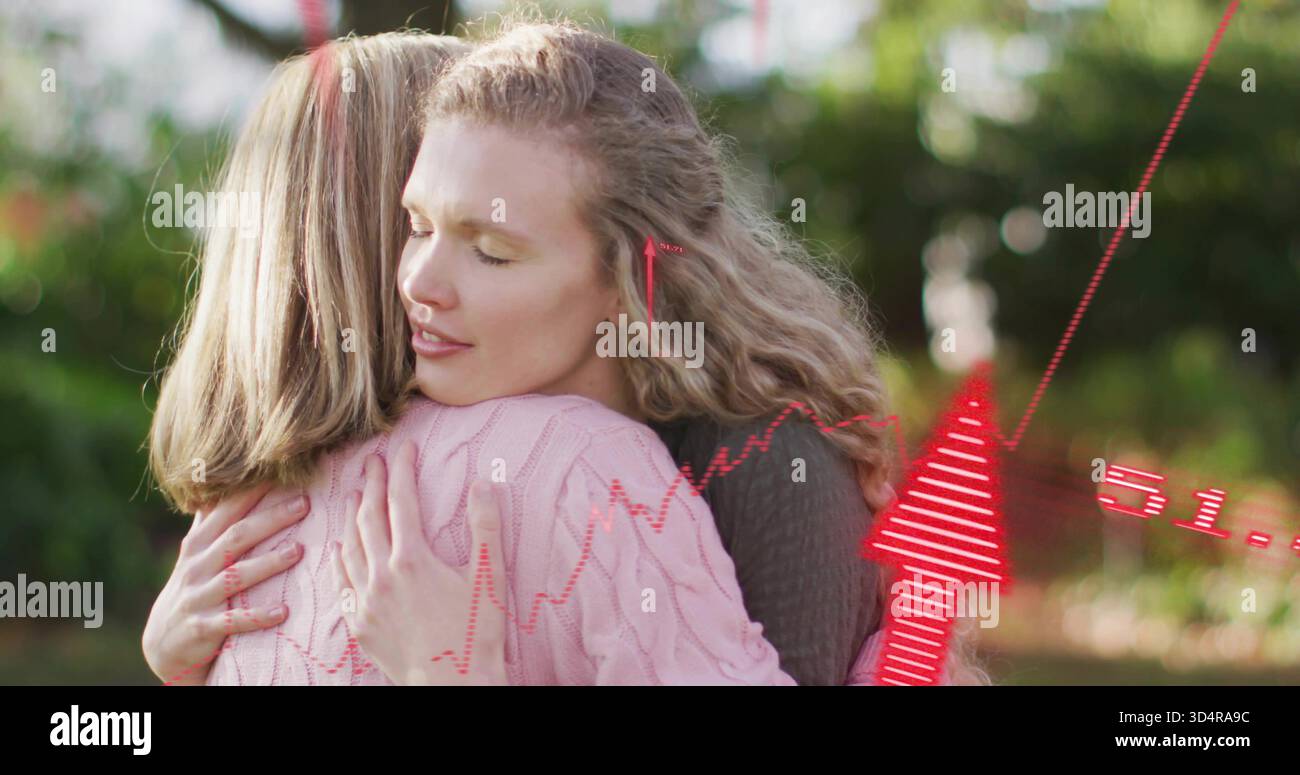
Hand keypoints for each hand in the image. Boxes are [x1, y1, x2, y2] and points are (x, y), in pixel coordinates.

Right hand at [142, 484, 309, 684]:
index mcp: (198, 544)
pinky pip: (233, 620)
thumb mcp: (195, 552)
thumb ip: (211, 520)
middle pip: (236, 536)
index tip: (284, 472)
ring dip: (268, 563)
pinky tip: (283, 610)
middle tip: (304, 503)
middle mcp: (197, 566)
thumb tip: (222, 480)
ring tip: (299, 550)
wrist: (163, 643)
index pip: (227, 510)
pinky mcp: (203, 627)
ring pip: (236, 576)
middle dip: (270, 519)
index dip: (253, 491)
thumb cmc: (192, 587)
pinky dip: (258, 615)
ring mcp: (199, 597)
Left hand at [332, 441, 507, 685]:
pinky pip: (342, 584)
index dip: (403, 470)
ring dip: (351, 516)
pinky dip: (339, 559)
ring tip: (355, 494)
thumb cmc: (476, 634)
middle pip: (370, 518)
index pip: (402, 501)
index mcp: (413, 560)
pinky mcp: (360, 625)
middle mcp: (382, 576)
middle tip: (375, 461)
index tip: (405, 448)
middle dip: (373, 484)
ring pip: (349, 547)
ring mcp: (367, 602)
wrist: (453, 686)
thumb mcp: (489, 578)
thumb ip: (485, 527)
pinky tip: (339, 548)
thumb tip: (483, 483)